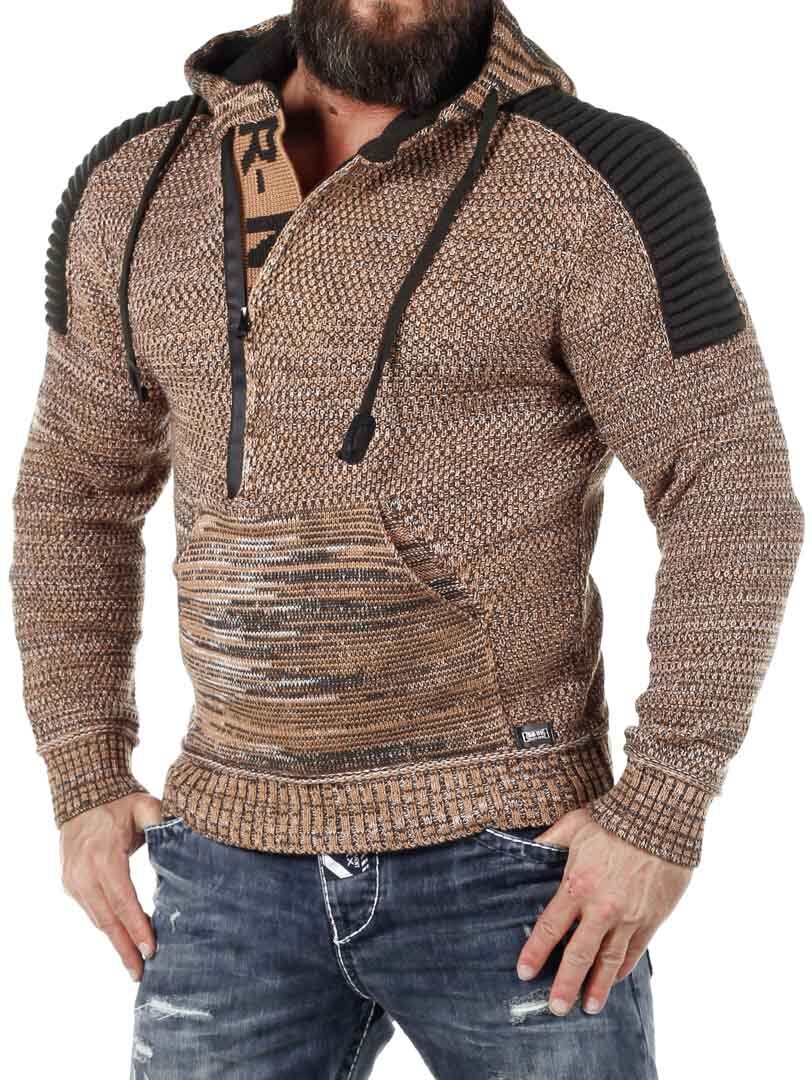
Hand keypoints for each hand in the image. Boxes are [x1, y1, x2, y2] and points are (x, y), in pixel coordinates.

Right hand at [60, 792, 163, 981]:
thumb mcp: (144, 806)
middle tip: (142, 973)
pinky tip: (122, 940)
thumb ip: (163, 822)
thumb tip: (187, 839)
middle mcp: (84, 873)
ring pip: (98, 919)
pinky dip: (107, 926)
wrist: (83, 795)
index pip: (123, 900)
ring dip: (116, 942)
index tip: (151, 949)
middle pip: (108, 919)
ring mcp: (74, 880)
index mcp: (105, 856)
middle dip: (125, 948)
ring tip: (135, 965)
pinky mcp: (70, 884)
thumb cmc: (120, 803)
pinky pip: (91, 911)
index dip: (137, 927)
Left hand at [516, 807, 691, 1015]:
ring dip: (597, 987)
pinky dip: (623, 968)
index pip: (550, 928)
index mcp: (577, 886)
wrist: (658, 818)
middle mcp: (601, 908)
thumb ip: (549, 841)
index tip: (523, 972)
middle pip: (578, 955)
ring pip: (609, 961)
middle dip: (565, 984)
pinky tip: (614, 980)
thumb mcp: (573, 826)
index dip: (535, 953)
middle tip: (555, 1008)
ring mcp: (628, 917)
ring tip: (588, 1007)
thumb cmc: (612, 819)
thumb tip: (528, 847)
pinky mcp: (651, 919)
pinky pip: (635, 951)